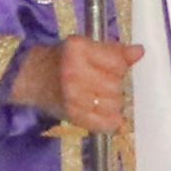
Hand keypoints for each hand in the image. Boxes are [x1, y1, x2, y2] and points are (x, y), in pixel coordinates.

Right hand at [15, 34, 144, 133]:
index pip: (118, 63)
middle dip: (116, 84)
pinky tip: (108, 115)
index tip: (113, 68)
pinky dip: (111, 121)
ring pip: (114, 104)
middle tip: (104, 83)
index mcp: (78, 51)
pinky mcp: (73, 116)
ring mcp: (73, 97)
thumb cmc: (61, 59)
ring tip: (101, 97)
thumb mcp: (85, 47)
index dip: (120, 66)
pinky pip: (105, 123)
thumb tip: (140, 52)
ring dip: (114, 102)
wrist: (30, 77)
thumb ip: (113, 50)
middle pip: (116, 84)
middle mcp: (75, 73)